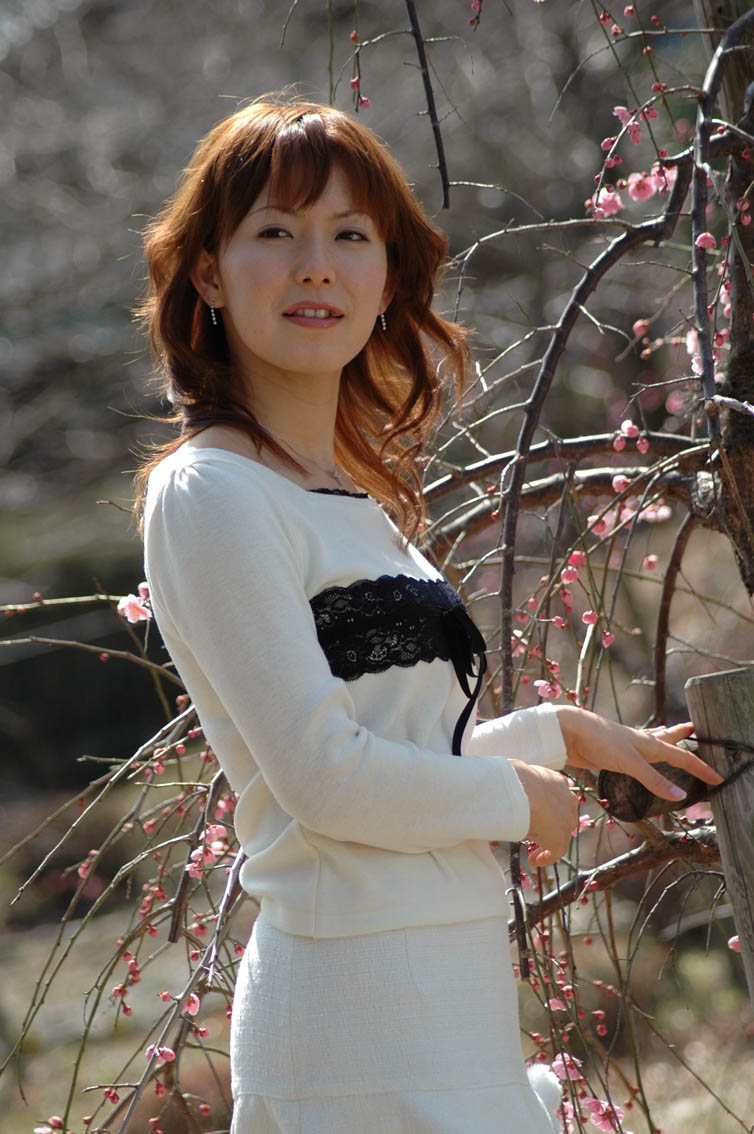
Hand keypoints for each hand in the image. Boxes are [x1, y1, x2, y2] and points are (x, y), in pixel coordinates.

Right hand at [510, 761, 578, 867]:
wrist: (522, 791)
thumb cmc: (514, 780)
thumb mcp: (520, 780)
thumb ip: (521, 786)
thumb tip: (505, 789)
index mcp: (557, 782)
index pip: (556, 796)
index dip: (547, 808)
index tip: (535, 814)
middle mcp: (567, 799)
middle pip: (563, 815)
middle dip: (552, 824)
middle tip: (537, 833)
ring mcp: (567, 819)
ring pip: (561, 833)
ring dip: (549, 841)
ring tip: (534, 853)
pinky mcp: (560, 837)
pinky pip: (557, 851)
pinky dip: (546, 857)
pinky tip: (534, 861)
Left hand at [553, 706, 723, 801]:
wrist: (567, 731)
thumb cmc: (599, 741)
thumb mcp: (630, 763)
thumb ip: (654, 780)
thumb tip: (682, 796)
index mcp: (649, 744)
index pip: (683, 757)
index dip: (701, 769)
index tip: (718, 778)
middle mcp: (640, 742)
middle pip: (667, 739)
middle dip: (681, 737)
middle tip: (694, 728)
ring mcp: (625, 746)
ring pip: (651, 742)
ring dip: (664, 739)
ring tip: (673, 733)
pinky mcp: (611, 753)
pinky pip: (634, 753)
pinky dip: (643, 751)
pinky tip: (638, 748)